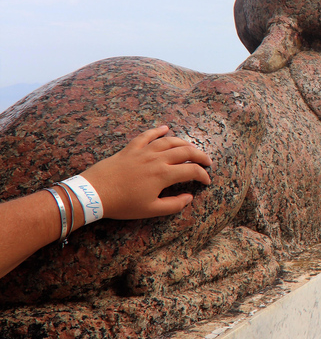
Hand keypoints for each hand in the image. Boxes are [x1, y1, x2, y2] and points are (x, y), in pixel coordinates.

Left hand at [80, 125, 212, 218]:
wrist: (95, 192)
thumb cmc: (123, 203)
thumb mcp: (151, 209)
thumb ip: (173, 204)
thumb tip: (189, 197)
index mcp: (164, 174)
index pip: (192, 171)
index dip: (203, 175)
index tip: (207, 181)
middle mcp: (157, 159)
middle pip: (185, 151)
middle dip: (200, 156)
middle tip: (207, 162)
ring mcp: (144, 151)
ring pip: (169, 141)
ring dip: (184, 143)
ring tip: (191, 148)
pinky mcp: (131, 148)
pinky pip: (147, 135)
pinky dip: (157, 130)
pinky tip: (165, 128)